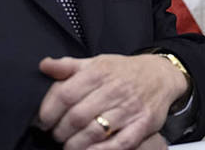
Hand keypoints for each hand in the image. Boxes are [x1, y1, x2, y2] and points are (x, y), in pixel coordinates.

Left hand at [37, 54, 187, 149]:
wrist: (161, 75)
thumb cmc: (124, 71)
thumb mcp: (97, 62)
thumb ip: (69, 66)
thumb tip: (44, 65)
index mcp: (99, 72)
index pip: (65, 94)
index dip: (48, 111)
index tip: (43, 121)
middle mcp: (114, 89)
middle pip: (77, 117)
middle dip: (60, 131)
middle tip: (57, 135)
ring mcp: (130, 108)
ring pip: (94, 132)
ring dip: (75, 144)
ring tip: (69, 145)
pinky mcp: (143, 124)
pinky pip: (119, 144)